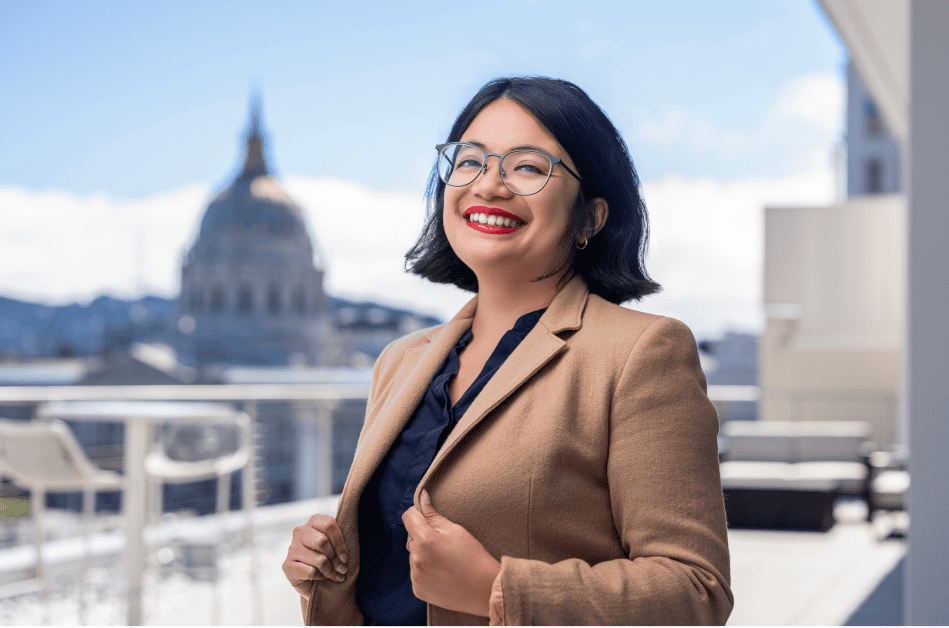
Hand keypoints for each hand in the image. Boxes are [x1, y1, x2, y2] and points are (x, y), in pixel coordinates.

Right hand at [283, 514, 348, 599]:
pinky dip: (320, 577)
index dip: (339, 543)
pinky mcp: (287, 565)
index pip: (328, 524)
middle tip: (342, 568)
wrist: (313, 583)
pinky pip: (310, 571)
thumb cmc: (328, 560)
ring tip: (336, 576)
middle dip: (335, 558)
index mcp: (314, 521)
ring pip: (318, 559)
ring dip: (330, 571)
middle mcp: (300, 531)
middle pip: (322, 541)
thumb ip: (341, 537)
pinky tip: (321, 578)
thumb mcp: (336, 545)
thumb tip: (347, 531)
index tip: (345, 558)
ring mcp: (292, 548)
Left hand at [402, 489, 500, 616]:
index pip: (408, 517)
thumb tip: (422, 497)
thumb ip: (433, 514)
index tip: (425, 517)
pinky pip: (416, 573)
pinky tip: (442, 573)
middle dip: (422, 537)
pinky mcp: (417, 589)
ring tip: (445, 561)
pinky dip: (425, 571)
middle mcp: (416, 558)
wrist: (482, 588)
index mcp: (425, 539)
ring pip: (414, 556)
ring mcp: (416, 575)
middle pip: (411, 538)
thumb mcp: (455, 529)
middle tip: (443, 544)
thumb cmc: (472, 555)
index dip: (416, 514)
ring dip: (424, 555)